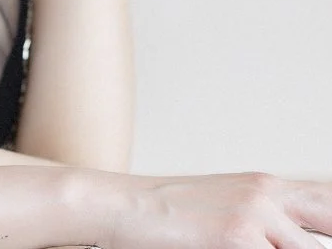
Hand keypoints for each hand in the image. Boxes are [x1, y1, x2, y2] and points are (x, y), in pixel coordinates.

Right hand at [110, 171, 331, 248]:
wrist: (119, 207)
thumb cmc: (164, 216)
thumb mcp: (223, 209)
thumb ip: (265, 225)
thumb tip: (291, 240)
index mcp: (266, 186)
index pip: (329, 202)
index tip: (328, 232)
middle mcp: (267, 194)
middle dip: (329, 237)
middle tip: (291, 244)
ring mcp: (255, 216)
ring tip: (242, 243)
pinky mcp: (238, 240)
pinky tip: (225, 248)